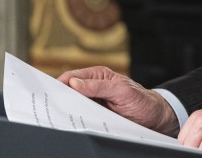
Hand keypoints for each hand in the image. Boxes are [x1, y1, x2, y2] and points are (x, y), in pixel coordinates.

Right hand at [56, 66, 178, 135]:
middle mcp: (93, 88)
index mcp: (98, 76)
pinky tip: (70, 126)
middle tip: (48, 109)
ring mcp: (93, 103)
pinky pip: (80, 118)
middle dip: (58, 99)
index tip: (47, 94)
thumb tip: (74, 83)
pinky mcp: (95, 116)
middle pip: (68, 92)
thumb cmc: (141, 99)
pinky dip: (74, 121)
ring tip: (56, 119)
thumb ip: (100, 86)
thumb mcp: (122, 90)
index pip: (71, 77)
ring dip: (65, 112)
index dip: (58, 84)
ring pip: (72, 106)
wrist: (154, 117)